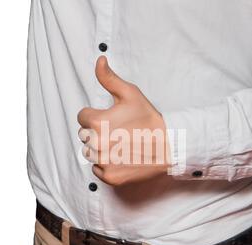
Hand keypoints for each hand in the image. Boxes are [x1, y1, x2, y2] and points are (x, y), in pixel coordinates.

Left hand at [77, 56, 169, 185]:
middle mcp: (96, 144)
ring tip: (120, 144)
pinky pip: (98, 170)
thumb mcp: (130, 94)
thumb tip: (99, 60)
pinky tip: (122, 158)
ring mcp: (103, 162)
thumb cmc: (149, 119)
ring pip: (90, 153)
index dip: (96, 115)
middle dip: (96, 132)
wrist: (169, 146)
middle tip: (118, 131)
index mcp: (98, 122)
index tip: (112, 118)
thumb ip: (109, 78)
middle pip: (84, 135)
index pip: (82, 117)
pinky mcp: (110, 177)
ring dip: (100, 149)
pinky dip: (106, 165)